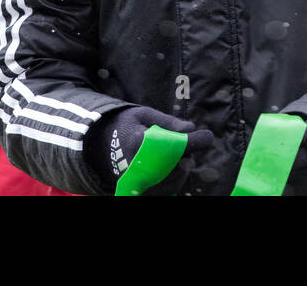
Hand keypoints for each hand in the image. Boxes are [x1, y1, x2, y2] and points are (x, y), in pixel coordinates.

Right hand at [87, 106, 213, 194]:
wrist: (100, 145)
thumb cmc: (127, 126)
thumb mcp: (143, 114)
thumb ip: (168, 122)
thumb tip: (191, 129)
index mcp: (139, 142)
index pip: (174, 145)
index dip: (194, 141)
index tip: (206, 136)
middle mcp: (138, 165)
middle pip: (178, 164)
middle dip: (186, 154)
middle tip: (183, 143)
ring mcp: (139, 181)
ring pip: (176, 178)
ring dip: (181, 166)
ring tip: (171, 154)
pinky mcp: (142, 191)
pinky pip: (169, 188)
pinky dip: (175, 177)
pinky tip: (168, 166)